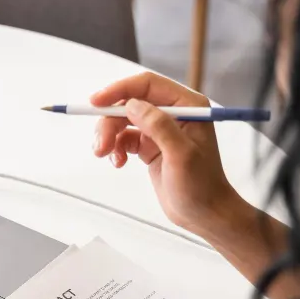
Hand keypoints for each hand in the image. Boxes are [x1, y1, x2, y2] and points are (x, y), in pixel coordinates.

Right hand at [90, 72, 245, 236]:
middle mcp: (173, 112)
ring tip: (104, 155)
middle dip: (110, 121)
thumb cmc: (201, 185)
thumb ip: (158, 126)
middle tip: (99, 146)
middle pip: (129, 103)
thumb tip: (132, 105)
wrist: (203, 213)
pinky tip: (119, 162)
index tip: (95, 102)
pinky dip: (116, 148)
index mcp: (188, 105)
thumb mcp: (181, 154)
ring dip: (108, 136)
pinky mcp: (149, 145)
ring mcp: (160, 129)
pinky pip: (124, 138)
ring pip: (123, 120)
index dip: (119, 90)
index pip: (147, 85)